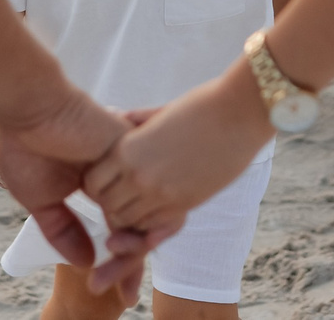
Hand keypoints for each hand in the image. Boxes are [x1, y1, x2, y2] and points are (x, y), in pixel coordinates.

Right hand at [0, 83, 163, 293]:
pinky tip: (130, 252)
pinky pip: (149, 195)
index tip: (120, 293)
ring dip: (135, 254)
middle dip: (133, 264)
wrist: (27, 107)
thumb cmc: (25, 145)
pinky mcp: (133, 152)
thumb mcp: (40, 200)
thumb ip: (62, 230)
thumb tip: (86, 263)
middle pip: (137, 225)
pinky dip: (143, 228)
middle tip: (128, 299)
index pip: (120, 225)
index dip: (120, 259)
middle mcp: (118, 175)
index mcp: (99, 183)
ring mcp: (127, 164)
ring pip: (144, 216)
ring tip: (124, 285)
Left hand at [83, 65, 268, 238]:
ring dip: (132, 213)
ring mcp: (162, 195)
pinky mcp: (184, 206)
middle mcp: (138, 176)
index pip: (92, 183)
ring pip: (128, 222)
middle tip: (126, 190)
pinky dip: (152, 220)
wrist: (240, 115)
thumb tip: (116, 117)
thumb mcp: (159, 112)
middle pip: (107, 206)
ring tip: (144, 197)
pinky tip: (162, 202)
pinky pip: (154, 226)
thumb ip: (134, 121)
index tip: (111, 175)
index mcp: (127, 149)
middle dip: (112, 201)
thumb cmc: (201, 106)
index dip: (98, 182)